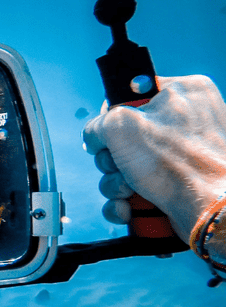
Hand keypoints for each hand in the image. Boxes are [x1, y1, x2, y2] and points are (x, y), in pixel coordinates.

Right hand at [82, 75, 225, 241]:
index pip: (130, 96)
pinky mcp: (178, 184)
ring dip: (116, 184)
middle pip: (124, 136)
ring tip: (130, 191)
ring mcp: (184, 155)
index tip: (110, 134)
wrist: (211, 213)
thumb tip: (95, 137)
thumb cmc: (181, 167)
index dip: (111, 117)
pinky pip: (138, 189)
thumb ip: (97, 123)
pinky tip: (131, 208)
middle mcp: (187, 121)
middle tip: (121, 166)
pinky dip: (128, 202)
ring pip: (127, 167)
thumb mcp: (120, 126)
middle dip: (113, 160)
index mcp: (184, 92)